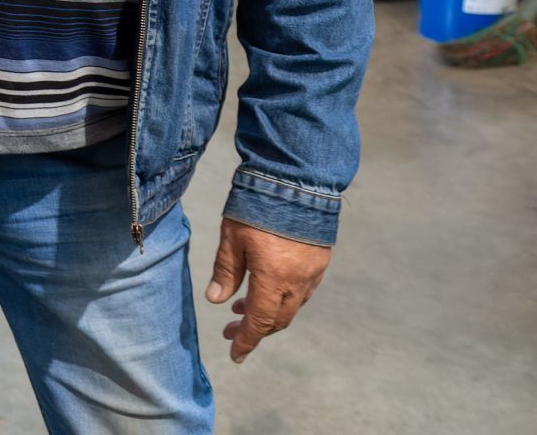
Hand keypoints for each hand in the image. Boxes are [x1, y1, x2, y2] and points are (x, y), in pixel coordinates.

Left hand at [205, 217, 330, 362]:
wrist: (297, 181)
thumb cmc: (257, 207)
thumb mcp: (232, 238)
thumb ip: (226, 271)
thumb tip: (216, 301)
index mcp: (274, 279)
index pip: (259, 321)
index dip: (246, 340)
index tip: (235, 355)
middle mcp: (298, 282)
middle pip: (278, 319)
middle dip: (255, 330)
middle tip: (231, 331)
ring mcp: (313, 273)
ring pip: (291, 307)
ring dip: (268, 313)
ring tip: (242, 308)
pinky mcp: (320, 261)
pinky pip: (302, 291)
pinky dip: (283, 298)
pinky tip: (267, 289)